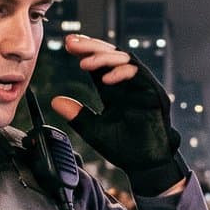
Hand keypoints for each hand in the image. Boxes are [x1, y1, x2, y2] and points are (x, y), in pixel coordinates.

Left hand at [50, 34, 186, 194]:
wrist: (146, 166)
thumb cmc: (125, 149)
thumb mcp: (94, 130)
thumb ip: (77, 115)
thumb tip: (55, 101)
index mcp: (116, 90)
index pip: (100, 64)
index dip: (85, 52)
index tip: (68, 45)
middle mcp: (129, 85)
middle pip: (111, 55)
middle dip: (91, 46)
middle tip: (72, 43)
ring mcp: (142, 87)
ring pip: (125, 59)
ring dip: (104, 57)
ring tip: (85, 62)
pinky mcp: (154, 93)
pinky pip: (139, 74)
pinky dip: (122, 72)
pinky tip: (105, 78)